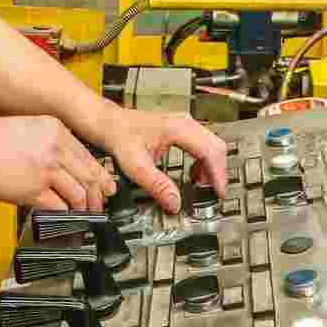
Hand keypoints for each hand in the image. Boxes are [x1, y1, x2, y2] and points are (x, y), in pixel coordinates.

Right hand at [0, 116, 113, 211]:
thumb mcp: (25, 129)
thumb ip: (47, 143)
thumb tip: (62, 165)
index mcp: (55, 129)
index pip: (87, 154)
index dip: (99, 173)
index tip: (104, 183)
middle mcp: (56, 146)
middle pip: (90, 174)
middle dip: (99, 193)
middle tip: (101, 204)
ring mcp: (47, 168)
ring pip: (80, 192)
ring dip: (85, 207)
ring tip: (86, 215)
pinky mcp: (35, 189)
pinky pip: (60, 205)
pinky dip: (66, 214)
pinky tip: (67, 219)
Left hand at [89, 105, 229, 215]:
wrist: (108, 122)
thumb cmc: (118, 135)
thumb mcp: (135, 165)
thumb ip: (156, 185)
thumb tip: (174, 203)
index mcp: (178, 129)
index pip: (210, 152)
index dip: (218, 175)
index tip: (218, 193)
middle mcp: (185, 123)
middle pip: (217, 148)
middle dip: (217, 173)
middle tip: (212, 194)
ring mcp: (185, 125)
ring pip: (212, 146)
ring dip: (211, 168)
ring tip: (201, 186)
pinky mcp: (182, 130)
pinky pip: (203, 145)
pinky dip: (204, 163)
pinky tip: (193, 175)